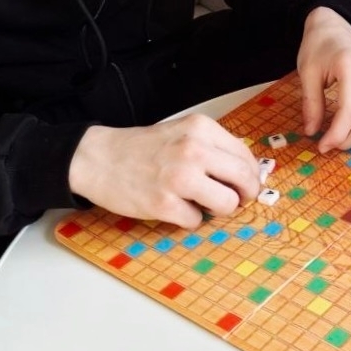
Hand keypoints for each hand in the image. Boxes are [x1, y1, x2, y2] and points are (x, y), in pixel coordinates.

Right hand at [69, 114, 262, 227]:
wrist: (100, 158)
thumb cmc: (143, 148)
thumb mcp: (183, 132)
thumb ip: (213, 148)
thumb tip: (247, 173)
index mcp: (201, 128)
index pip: (245, 157)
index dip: (251, 176)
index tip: (247, 185)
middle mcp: (194, 150)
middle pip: (244, 180)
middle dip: (245, 195)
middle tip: (235, 200)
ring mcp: (179, 178)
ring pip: (227, 204)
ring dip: (219, 209)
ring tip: (201, 203)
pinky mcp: (164, 204)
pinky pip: (197, 221)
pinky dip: (189, 219)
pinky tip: (174, 207)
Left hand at [298, 7, 350, 151]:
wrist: (335, 29)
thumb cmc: (318, 48)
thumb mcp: (307, 73)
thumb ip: (311, 104)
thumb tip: (311, 133)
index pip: (350, 112)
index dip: (336, 135)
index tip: (321, 146)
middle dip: (349, 140)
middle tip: (329, 144)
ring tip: (341, 138)